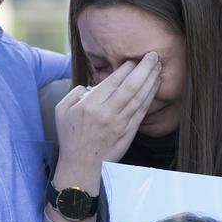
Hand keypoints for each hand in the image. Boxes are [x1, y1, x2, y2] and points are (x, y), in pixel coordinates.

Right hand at [52, 52, 161, 192]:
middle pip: (131, 86)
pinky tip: (155, 87)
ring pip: (140, 98)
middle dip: (144, 69)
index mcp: (90, 106)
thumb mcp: (62, 110)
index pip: (113, 81)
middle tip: (153, 55)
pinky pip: (142, 112)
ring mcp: (120, 125)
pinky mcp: (128, 134)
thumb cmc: (70, 138)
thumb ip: (75, 92)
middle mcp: (107, 114)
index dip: (126, 67)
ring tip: (158, 67)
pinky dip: (150, 97)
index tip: (133, 59)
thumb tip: (93, 85)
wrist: (81, 167)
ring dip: (151, 81)